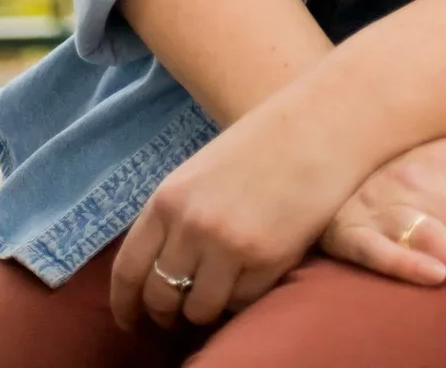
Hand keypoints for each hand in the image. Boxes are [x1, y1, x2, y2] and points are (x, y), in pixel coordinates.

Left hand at [110, 84, 358, 330]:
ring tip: (219, 293)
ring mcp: (229, 246)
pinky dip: (242, 296)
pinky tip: (252, 274)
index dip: (124, 304)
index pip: (128, 270)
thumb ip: (177, 216)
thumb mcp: (202, 172)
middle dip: (166, 312)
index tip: (129, 321)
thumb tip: (161, 268)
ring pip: (200, 309)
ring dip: (206, 308)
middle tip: (177, 314)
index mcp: (168, 198)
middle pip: (161, 296)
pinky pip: (241, 302)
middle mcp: (192, 226)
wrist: (320, 124)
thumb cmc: (263, 142)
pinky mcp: (267, 260)